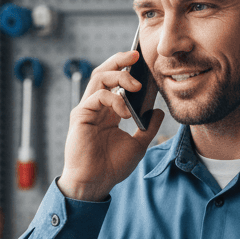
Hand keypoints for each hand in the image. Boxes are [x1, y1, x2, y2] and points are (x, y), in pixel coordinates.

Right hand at [57, 50, 163, 201]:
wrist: (95, 183)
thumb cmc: (111, 167)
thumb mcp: (138, 144)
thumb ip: (148, 127)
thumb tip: (159, 111)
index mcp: (108, 111)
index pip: (116, 82)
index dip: (129, 69)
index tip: (145, 63)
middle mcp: (96, 107)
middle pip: (105, 72)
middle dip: (120, 60)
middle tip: (137, 55)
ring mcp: (87, 109)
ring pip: (99, 77)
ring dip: (119, 75)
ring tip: (137, 83)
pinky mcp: (80, 115)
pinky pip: (98, 96)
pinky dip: (114, 98)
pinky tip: (125, 110)